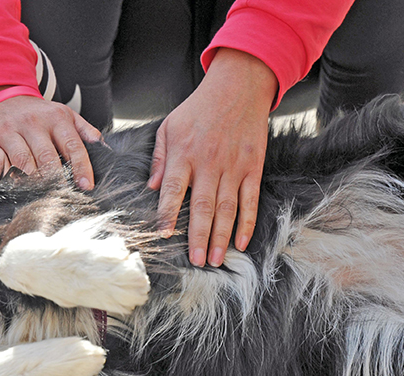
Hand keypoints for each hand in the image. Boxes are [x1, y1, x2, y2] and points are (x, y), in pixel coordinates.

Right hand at [0, 88, 101, 188]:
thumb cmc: (36, 115)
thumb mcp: (63, 115)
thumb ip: (85, 132)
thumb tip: (105, 150)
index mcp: (56, 118)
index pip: (72, 146)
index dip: (81, 168)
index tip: (86, 186)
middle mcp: (32, 123)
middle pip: (47, 159)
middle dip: (55, 180)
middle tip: (61, 196)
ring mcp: (8, 131)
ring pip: (23, 164)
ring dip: (32, 182)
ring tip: (39, 194)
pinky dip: (6, 178)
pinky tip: (13, 183)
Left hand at [148, 48, 277, 265]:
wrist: (239, 85)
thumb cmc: (198, 108)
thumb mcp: (169, 126)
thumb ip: (159, 158)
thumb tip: (150, 188)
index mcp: (184, 152)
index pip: (173, 188)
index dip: (167, 212)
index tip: (164, 234)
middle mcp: (209, 162)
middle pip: (202, 205)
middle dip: (199, 236)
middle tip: (196, 261)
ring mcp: (233, 165)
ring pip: (226, 207)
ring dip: (221, 236)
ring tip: (216, 260)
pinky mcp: (252, 166)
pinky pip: (250, 199)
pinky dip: (246, 222)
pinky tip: (241, 242)